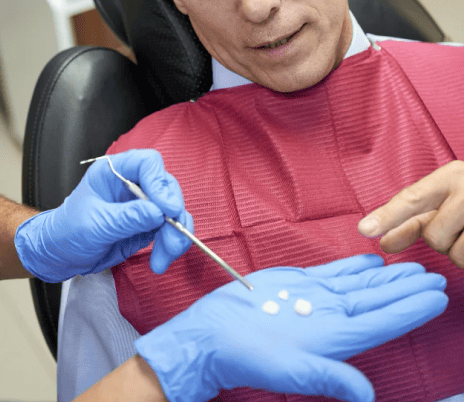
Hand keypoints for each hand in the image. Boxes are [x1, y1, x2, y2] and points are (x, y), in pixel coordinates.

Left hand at [14, 150, 192, 281]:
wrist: (60, 256)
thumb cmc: (67, 233)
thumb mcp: (94, 226)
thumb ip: (126, 218)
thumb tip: (159, 213)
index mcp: (113, 171)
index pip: (147, 164)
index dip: (160, 183)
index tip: (167, 209)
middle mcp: (132, 183)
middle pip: (166, 187)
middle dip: (174, 214)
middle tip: (173, 238)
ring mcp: (143, 203)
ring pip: (173, 210)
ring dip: (176, 234)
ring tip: (165, 258)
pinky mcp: (148, 223)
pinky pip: (170, 229)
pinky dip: (171, 244)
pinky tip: (160, 260)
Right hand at [135, 254, 447, 401]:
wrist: (213, 334)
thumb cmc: (247, 356)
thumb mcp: (289, 371)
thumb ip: (329, 377)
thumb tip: (368, 396)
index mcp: (332, 339)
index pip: (382, 323)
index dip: (411, 310)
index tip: (437, 298)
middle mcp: (329, 318)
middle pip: (377, 301)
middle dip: (407, 289)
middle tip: (435, 276)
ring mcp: (315, 299)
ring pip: (360, 285)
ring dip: (387, 276)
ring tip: (412, 266)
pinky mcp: (299, 284)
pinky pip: (334, 273)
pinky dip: (354, 265)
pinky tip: (372, 261)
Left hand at [358, 161, 463, 266]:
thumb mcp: (446, 196)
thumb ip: (413, 217)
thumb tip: (379, 240)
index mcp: (452, 176)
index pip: (413, 198)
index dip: (389, 215)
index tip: (365, 230)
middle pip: (435, 237)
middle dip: (443, 241)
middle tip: (459, 227)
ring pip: (457, 255)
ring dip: (463, 253)